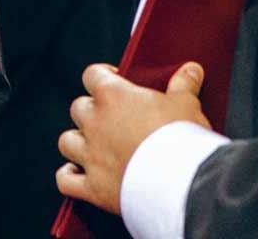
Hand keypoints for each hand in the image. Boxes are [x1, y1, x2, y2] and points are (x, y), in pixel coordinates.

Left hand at [55, 63, 209, 214]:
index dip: (102, 75)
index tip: (114, 79)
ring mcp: (91, 155)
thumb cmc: (183, 139)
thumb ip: (184, 85)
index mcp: (113, 96)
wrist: (183, 183)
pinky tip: (77, 174)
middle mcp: (95, 123)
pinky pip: (66, 180)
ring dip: (78, 142)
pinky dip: (69, 177)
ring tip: (95, 146)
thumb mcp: (187, 105)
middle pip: (78, 108)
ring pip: (67, 141)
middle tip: (112, 119)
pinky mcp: (93, 186)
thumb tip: (191, 69)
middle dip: (92, 112)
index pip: (92, 75)